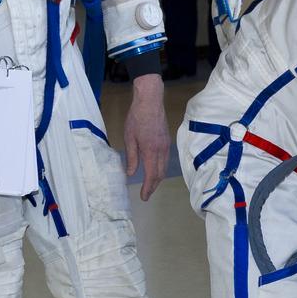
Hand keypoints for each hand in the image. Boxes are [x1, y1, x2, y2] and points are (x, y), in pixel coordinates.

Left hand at [124, 72, 169, 200]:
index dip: (148, 188)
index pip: (152, 175)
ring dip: (158, 178)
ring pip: (164, 167)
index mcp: (151, 151)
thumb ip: (132, 157)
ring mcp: (166, 145)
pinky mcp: (167, 140)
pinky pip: (166, 160)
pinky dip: (161, 168)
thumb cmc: (136, 118)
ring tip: (150, 185)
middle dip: (154, 186)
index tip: (143, 197)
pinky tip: (155, 169)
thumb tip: (131, 173)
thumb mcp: (129, 138)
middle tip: (146, 194)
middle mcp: (161, 150)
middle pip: (160, 174)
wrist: (150, 101)